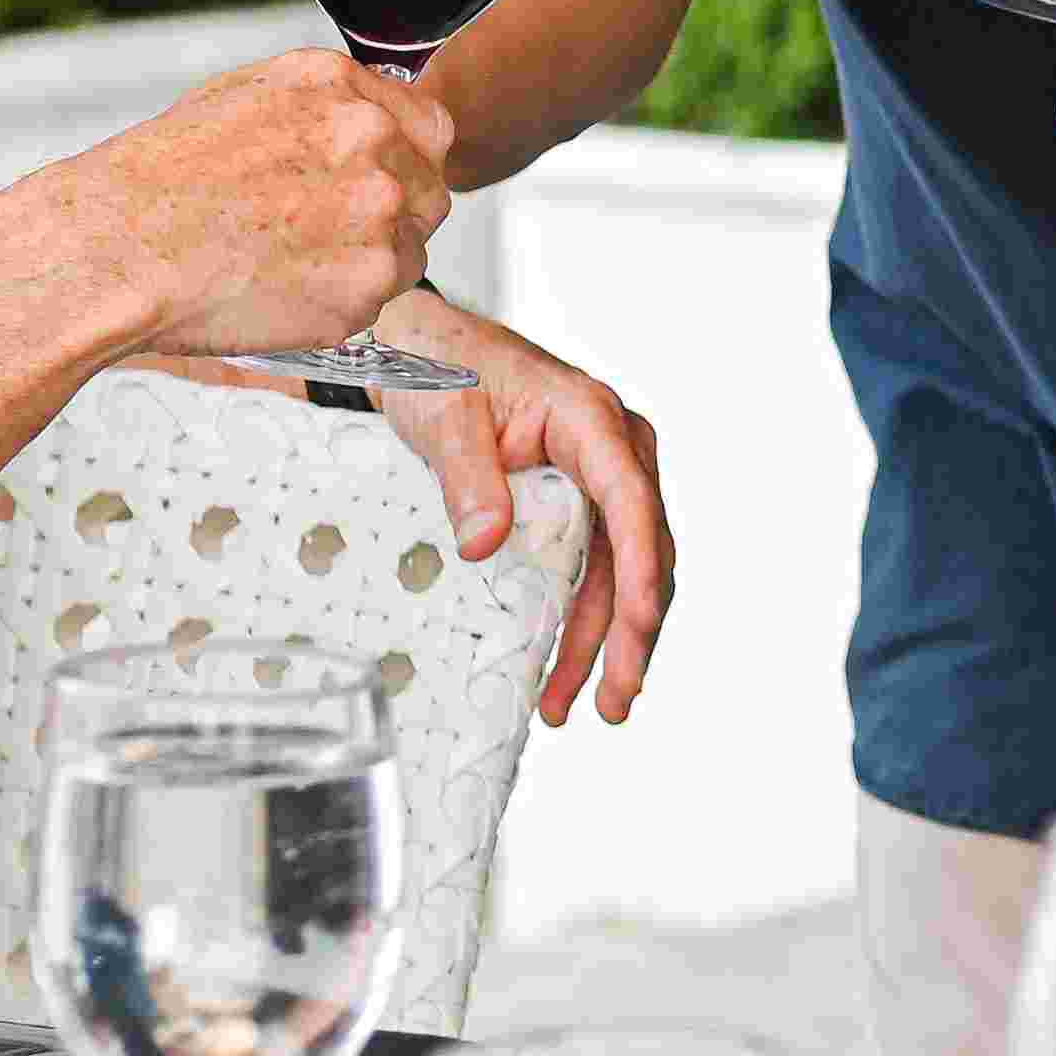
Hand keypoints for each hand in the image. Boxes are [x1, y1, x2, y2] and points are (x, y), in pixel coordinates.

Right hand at [59, 51, 455, 355]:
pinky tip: (286, 290)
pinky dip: (347, 302)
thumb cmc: (156, 182)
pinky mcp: (369, 280)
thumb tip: (365, 128)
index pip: (428, 127)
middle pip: (427, 188)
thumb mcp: (242, 100)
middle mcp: (370, 138)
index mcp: (337, 86)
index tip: (372, 187)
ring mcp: (377, 210)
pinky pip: (383, 297)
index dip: (402, 163)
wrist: (118, 248)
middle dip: (388, 215)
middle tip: (321, 236)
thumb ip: (322, 109)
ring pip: (410, 247)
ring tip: (291, 264)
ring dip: (368, 261)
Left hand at [362, 297, 673, 727]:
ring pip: (620, 572)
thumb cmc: (437, 366)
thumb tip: (486, 541)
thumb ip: (468, 477)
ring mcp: (598, 479)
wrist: (415, 350)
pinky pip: (593, 569)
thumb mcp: (444, 415)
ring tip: (580, 705)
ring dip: (605, 641)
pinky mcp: (577, 503)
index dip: (641, 566)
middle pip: (640, 551)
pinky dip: (583, 620)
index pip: (630, 499)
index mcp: (589, 419)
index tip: (641, 619)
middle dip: (631, 631)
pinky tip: (565, 665)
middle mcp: (610, 451)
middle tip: (615, 698)